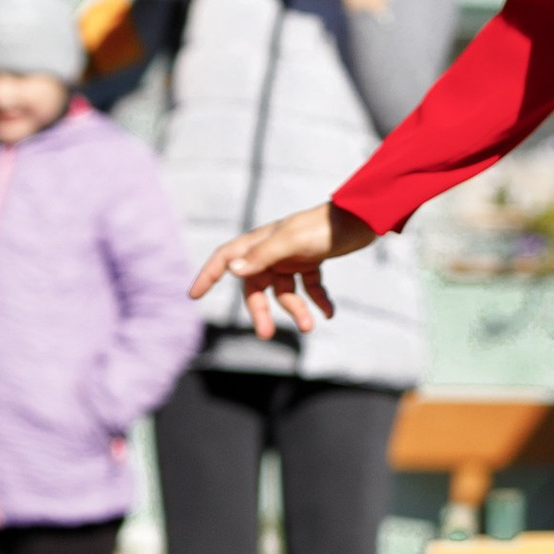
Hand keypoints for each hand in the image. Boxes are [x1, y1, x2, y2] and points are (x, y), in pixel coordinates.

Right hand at [189, 202, 373, 339]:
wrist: (359, 219)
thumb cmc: (322, 227)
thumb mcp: (291, 242)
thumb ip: (262, 256)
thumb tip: (233, 271)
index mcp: (260, 241)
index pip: (225, 258)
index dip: (208, 275)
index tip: (193, 295)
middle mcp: (272, 250)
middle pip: (255, 285)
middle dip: (261, 310)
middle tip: (265, 334)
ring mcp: (291, 257)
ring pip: (284, 291)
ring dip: (296, 309)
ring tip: (309, 326)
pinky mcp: (312, 262)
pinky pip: (309, 287)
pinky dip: (317, 300)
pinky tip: (328, 313)